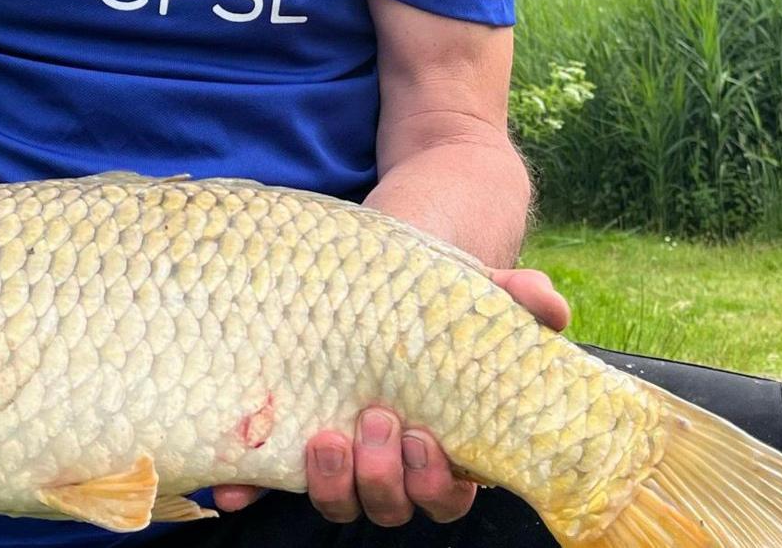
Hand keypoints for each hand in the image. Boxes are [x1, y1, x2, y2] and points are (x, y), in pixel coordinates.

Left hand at [212, 268, 571, 523]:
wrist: (368, 274)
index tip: (426, 436)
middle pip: (392, 506)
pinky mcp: (285, 443)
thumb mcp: (473, 294)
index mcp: (443, 446)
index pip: (449, 492)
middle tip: (378, 423)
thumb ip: (518, 299)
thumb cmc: (432, 300)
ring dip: (331, 483)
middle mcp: (390, 464)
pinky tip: (233, 483)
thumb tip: (548, 304)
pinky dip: (248, 490)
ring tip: (325, 435)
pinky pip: (265, 484)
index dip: (438, 480)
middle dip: (385, 479)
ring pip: (338, 503)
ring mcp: (338, 457)